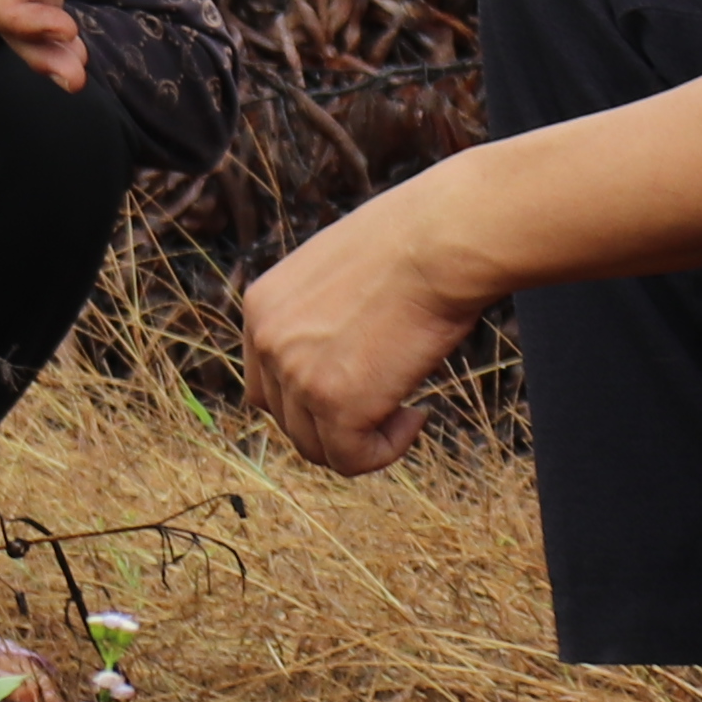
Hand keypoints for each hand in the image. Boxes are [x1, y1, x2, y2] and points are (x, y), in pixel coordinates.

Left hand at [237, 177, 491, 475]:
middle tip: (389, 401)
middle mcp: (265, 340)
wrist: (439, 242)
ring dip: (363, 437)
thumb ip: (320, 319)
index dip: (313, 398)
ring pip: (317, 446)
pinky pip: (351, 459)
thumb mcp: (340, 275)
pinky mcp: (334, 403)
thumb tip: (338, 361)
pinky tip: (416, 413)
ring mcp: (295, 373)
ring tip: (406, 405)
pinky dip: (385, 450)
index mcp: (262, 307)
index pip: (266, 383)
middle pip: (288, 419)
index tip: (362, 386)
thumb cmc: (410, 245)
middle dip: (336, 421)